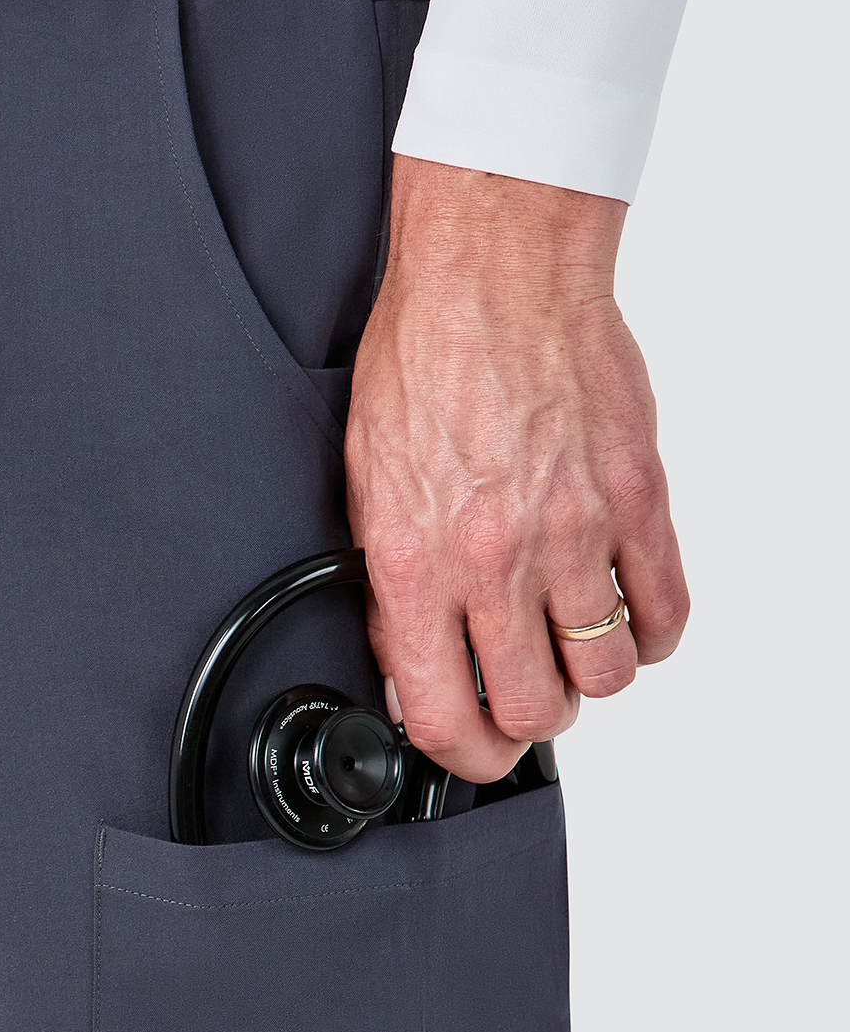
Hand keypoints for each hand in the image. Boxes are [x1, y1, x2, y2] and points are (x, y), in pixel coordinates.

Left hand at [345, 156, 688, 782]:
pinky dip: (650, 632)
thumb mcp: (366, 488)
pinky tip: (624, 617)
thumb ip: (388, 589)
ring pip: (604, 674)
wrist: (494, 273)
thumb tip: (407, 669)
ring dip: (587, 677)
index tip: (469, 753)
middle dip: (527, 721)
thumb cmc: (424, 361)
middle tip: (520, 695)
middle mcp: (498, 560)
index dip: (462, 757)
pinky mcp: (637, 499)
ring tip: (567, 648)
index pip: (446, 715)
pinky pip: (665, 609)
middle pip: (537, 710)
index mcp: (419, 563)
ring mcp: (577, 534)